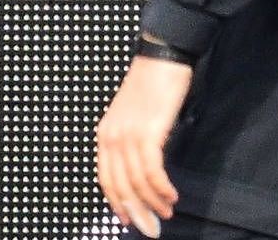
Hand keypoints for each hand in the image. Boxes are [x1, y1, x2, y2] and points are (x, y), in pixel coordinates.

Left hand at [96, 54, 193, 236]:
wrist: (162, 55)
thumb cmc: (153, 84)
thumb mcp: (134, 116)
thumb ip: (133, 141)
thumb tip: (143, 171)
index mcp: (105, 134)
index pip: (105, 179)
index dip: (118, 204)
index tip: (130, 221)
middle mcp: (111, 137)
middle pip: (120, 186)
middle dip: (137, 212)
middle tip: (152, 229)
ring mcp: (128, 135)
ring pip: (137, 182)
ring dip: (154, 202)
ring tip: (168, 212)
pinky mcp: (147, 133)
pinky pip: (152, 171)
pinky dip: (162, 188)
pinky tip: (172, 195)